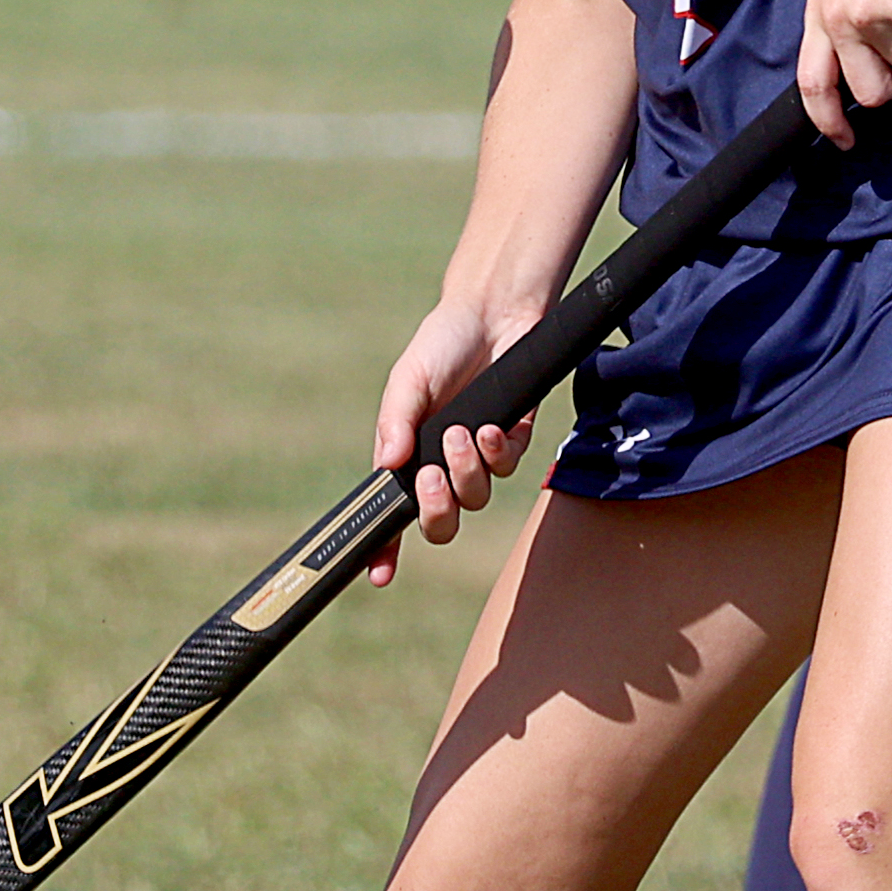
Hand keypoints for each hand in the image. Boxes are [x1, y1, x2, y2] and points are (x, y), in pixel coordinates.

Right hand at [367, 295, 539, 578]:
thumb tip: (386, 464)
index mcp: (407, 457)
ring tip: (461, 432)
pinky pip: (506, 468)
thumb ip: (395, 421)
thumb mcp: (408, 379)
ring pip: (475, 498)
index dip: (384, 549)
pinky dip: (497, 453)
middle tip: (432, 478)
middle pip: (440, 523)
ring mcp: (478, 458)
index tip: (379, 574)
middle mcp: (441, 465)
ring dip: (467, 472)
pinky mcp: (512, 442)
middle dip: (437, 511)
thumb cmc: (441, 346)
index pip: (393, 514)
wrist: (492, 315)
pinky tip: (488, 427)